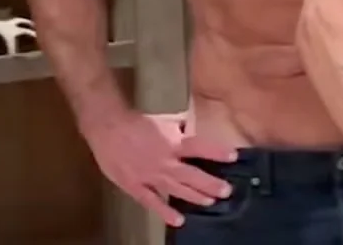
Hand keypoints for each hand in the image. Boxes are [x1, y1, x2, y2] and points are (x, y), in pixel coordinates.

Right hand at [84, 110, 238, 226]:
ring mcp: (151, 176)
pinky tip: (178, 221)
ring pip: (177, 190)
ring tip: (211, 202)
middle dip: (211, 183)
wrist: (108, 127)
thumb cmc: (137, 122)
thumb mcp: (164, 120)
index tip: (234, 156)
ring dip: (195, 197)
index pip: (200, 147)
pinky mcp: (136, 186)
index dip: (217, 152)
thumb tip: (193, 130)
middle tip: (227, 191)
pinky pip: (153, 202)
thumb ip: (180, 128)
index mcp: (173, 142)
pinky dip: (166, 212)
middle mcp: (165, 161)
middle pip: (192, 175)